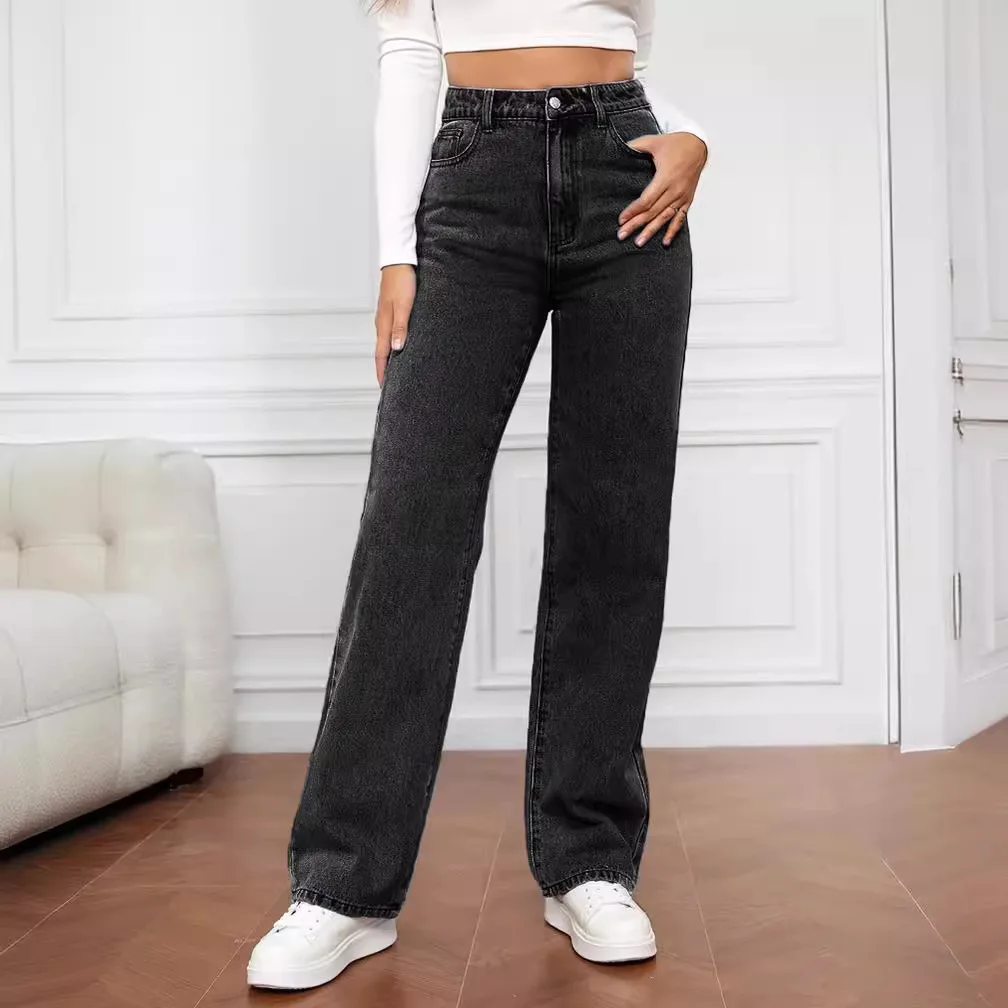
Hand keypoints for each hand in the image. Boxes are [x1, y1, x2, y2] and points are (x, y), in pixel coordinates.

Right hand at [374, 264, 415, 385]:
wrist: (398, 260)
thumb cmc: (402, 280)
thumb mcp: (404, 305)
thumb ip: (400, 327)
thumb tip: (397, 349)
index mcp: (383, 325)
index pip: (381, 355)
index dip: (382, 372)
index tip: (384, 387)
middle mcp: (382, 323)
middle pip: (381, 352)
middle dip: (384, 369)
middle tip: (389, 384)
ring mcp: (385, 317)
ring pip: (385, 343)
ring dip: (388, 358)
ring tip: (394, 370)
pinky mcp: (391, 311)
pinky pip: (390, 333)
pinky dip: (392, 344)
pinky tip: (398, 347)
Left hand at [617, 132, 707, 246]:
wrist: (698, 146)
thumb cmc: (676, 144)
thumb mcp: (654, 141)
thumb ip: (636, 146)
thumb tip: (619, 148)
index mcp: (666, 177)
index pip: (647, 199)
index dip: (633, 211)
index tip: (622, 220)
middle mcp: (675, 190)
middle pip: (653, 212)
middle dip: (636, 224)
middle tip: (622, 235)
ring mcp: (682, 196)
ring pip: (664, 218)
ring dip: (651, 231)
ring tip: (639, 242)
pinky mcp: (687, 200)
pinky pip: (680, 218)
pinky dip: (672, 231)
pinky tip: (665, 242)